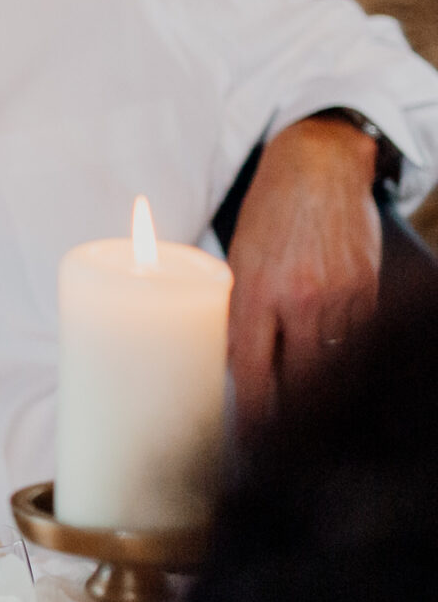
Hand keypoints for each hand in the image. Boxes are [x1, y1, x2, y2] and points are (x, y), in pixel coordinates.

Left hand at [226, 115, 382, 423]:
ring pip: (332, 366)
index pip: (253, 370)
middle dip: (287, 413)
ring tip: (303, 415)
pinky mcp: (369, 289)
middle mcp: (302, 299)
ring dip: (316, 392)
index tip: (245, 433)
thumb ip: (237, 311)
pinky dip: (343, 363)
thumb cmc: (268, 213)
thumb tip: (231, 363)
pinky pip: (357, 341)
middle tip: (274, 435)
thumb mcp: (236, 261)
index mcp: (257, 292)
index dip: (250, 411)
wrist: (319, 166)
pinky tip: (331, 377)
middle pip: (298, 379)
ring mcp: (342, 296)